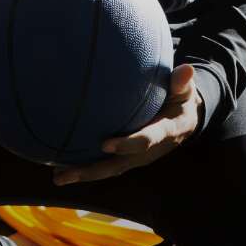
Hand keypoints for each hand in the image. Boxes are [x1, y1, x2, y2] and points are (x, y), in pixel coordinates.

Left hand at [53, 63, 201, 185]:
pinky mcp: (129, 158)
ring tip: (58, 177)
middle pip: (120, 164)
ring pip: (110, 169)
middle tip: (67, 173)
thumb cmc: (181, 99)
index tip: (106, 144)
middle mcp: (149, 151)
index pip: (146, 140)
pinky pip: (107, 165)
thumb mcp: (184, 91)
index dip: (127, 144)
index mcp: (165, 132)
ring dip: (85, 174)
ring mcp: (138, 158)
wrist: (185, 120)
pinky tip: (63, 167)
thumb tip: (186, 69)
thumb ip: (181, 83)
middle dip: (94, 170)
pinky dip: (87, 167)